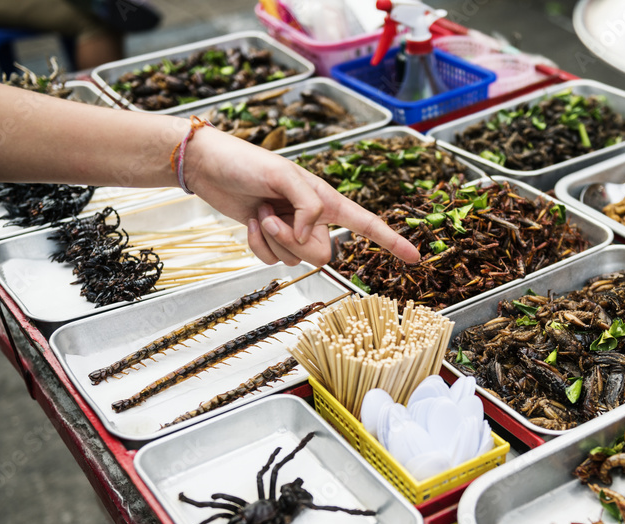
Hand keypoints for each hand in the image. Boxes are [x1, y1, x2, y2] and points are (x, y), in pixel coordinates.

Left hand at [183, 129, 419, 265]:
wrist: (209, 168)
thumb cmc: (246, 162)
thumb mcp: (283, 174)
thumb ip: (307, 205)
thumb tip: (311, 235)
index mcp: (327, 200)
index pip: (367, 223)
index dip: (392, 241)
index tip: (415, 258)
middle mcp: (313, 218)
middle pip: (323, 255)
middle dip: (293, 241)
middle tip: (271, 214)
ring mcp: (292, 231)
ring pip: (295, 260)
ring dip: (270, 239)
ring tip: (259, 211)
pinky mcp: (270, 240)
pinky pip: (273, 261)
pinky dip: (257, 245)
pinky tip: (249, 222)